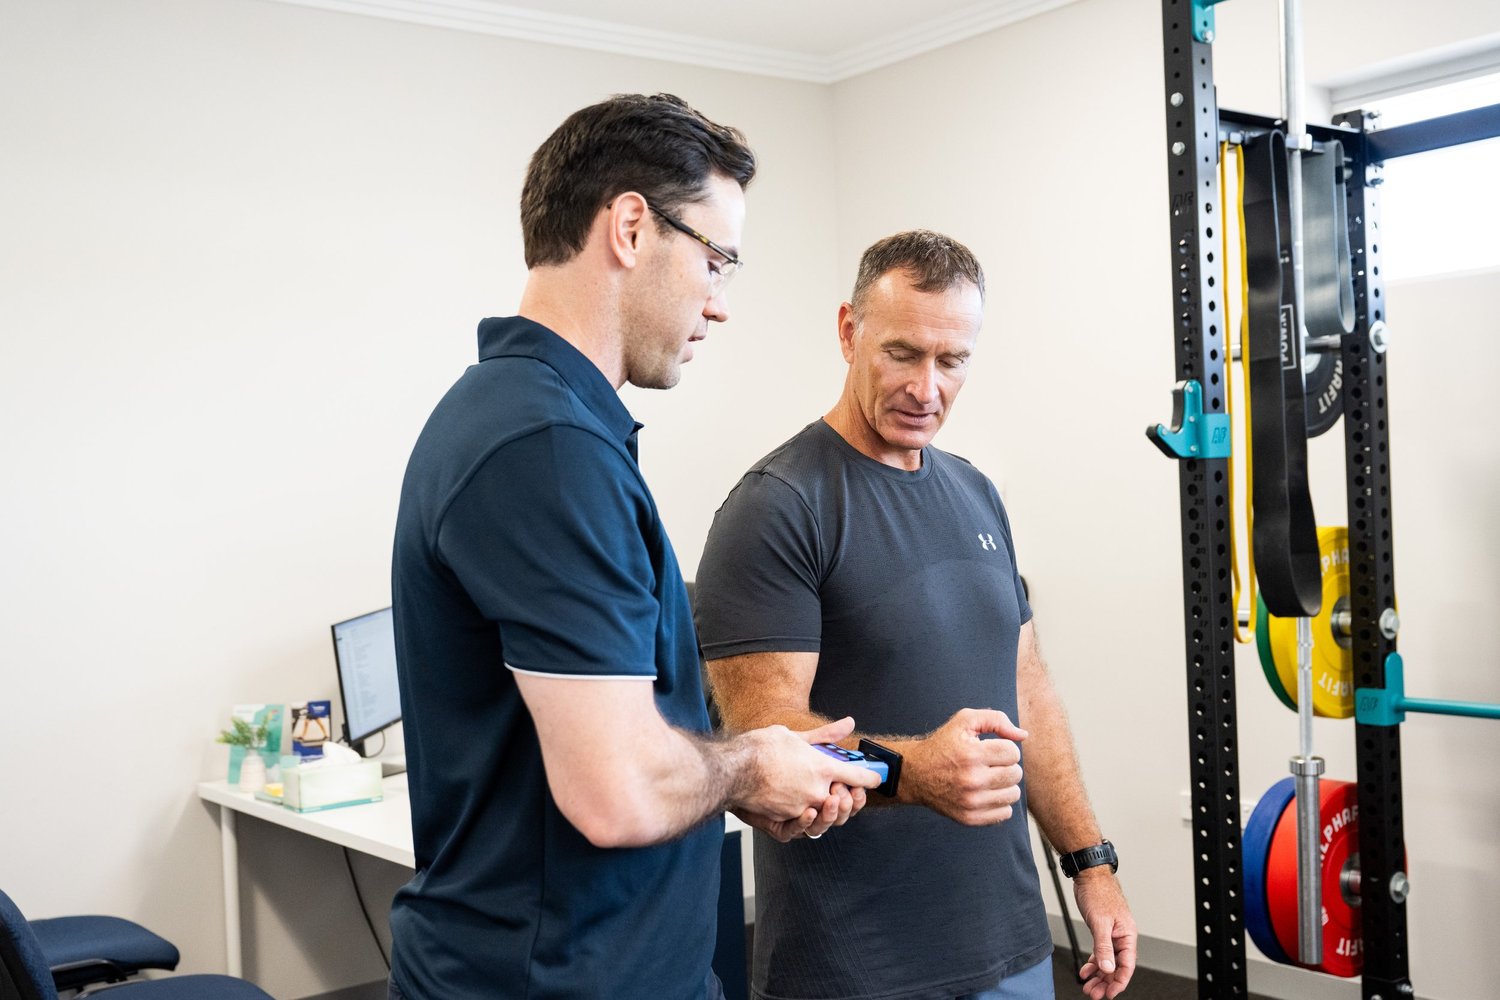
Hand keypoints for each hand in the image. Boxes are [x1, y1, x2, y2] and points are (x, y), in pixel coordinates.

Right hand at [737, 716, 880, 825]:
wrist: (734, 769)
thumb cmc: (761, 748)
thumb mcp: (797, 735)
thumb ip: (826, 735)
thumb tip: (848, 724)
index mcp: (823, 766)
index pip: (857, 776)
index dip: (869, 778)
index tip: (874, 779)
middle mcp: (818, 789)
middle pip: (846, 799)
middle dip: (848, 794)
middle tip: (842, 787)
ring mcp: (804, 806)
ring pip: (828, 814)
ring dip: (831, 807)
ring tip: (824, 797)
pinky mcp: (788, 818)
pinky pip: (807, 823)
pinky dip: (810, 816)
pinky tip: (807, 807)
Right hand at [905, 708, 1027, 825]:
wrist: (915, 774)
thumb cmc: (943, 745)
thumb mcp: (964, 721)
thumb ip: (996, 720)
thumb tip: (1023, 736)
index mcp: (972, 755)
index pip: (1013, 753)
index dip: (1004, 748)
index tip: (991, 749)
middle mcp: (972, 780)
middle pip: (1016, 774)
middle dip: (1006, 765)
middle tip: (990, 764)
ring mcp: (971, 802)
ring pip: (1013, 794)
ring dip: (1004, 785)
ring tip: (989, 778)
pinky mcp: (970, 818)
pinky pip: (1004, 813)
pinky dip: (999, 803)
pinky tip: (985, 793)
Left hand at [1073, 870, 1136, 999]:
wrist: (1089, 875)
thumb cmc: (1098, 892)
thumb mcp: (1100, 923)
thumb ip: (1103, 947)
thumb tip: (1107, 968)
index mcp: (1127, 935)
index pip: (1127, 965)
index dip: (1119, 981)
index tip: (1110, 993)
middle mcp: (1122, 936)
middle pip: (1116, 966)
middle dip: (1106, 982)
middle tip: (1094, 994)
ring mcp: (1112, 935)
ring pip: (1107, 961)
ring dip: (1098, 975)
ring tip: (1089, 987)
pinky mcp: (1101, 931)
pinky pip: (1100, 953)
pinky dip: (1093, 963)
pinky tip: (1086, 971)